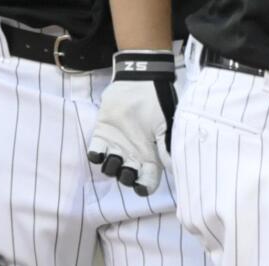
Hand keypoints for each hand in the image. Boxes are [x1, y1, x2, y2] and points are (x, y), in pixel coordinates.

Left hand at [86, 51, 176, 195]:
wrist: (140, 80)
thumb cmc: (157, 102)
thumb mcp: (166, 125)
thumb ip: (167, 148)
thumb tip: (173, 170)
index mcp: (151, 154)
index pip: (148, 180)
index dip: (144, 187)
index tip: (141, 188)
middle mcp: (134, 153)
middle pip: (127, 177)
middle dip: (126, 179)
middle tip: (128, 169)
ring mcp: (117, 145)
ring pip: (110, 169)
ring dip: (111, 168)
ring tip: (116, 157)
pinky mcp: (102, 135)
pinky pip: (94, 154)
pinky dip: (95, 156)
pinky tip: (101, 151)